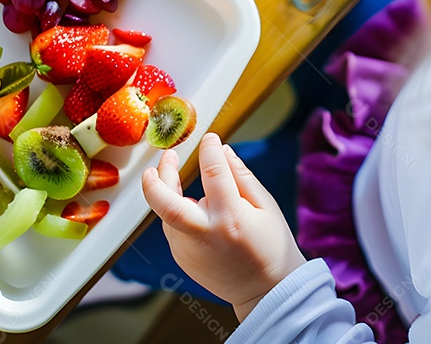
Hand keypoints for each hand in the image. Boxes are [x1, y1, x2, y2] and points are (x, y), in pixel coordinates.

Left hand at [142, 133, 306, 321]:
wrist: (266, 292)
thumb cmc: (271, 247)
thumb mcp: (266, 207)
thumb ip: (241, 176)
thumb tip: (222, 151)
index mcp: (230, 218)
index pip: (212, 172)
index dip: (209, 148)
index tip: (210, 139)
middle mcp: (203, 235)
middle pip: (165, 201)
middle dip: (159, 175)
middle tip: (166, 156)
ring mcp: (187, 250)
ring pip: (168, 211)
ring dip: (170, 192)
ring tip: (181, 180)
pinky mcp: (181, 258)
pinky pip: (174, 226)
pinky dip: (180, 212)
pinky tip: (197, 211)